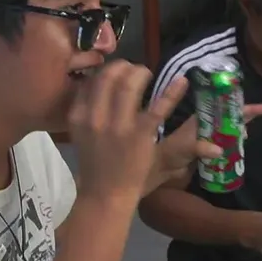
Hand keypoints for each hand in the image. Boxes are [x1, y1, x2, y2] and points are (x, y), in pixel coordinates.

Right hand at [68, 61, 185, 202]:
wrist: (105, 193)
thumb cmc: (95, 163)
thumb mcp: (82, 134)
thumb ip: (87, 108)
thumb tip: (95, 82)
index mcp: (79, 116)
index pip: (90, 81)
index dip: (105, 70)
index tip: (115, 70)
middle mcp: (95, 117)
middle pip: (109, 77)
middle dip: (123, 66)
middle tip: (134, 69)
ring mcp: (118, 125)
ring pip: (129, 85)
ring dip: (140, 73)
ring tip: (147, 74)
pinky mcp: (141, 134)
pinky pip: (158, 107)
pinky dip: (172, 92)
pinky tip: (182, 82)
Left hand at [149, 102, 261, 195]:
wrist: (160, 170)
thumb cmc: (169, 153)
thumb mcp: (185, 147)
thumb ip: (201, 147)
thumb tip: (219, 150)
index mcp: (201, 120)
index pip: (224, 109)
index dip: (242, 106)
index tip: (261, 106)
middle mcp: (206, 127)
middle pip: (230, 117)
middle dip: (245, 114)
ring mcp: (208, 139)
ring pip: (228, 131)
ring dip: (239, 130)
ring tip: (249, 133)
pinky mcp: (208, 152)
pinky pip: (225, 146)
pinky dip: (234, 145)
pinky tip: (240, 147)